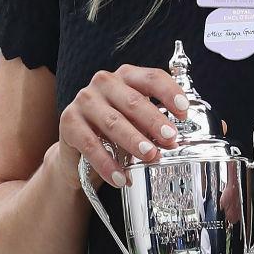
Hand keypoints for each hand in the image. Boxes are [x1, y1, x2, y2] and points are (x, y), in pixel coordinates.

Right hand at [59, 63, 190, 187]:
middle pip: (133, 100)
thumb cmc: (114, 131)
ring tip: (149, 156)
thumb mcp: (136, 121)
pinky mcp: (69, 122)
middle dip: (154, 121)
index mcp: (126, 77)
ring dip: (133, 140)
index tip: (184, 111)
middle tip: (169, 139)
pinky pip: (91, 144)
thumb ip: (153, 124)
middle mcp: (104, 83)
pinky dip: (108, 163)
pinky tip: (121, 177)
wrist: (78, 150)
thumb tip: (173, 140)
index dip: (170, 93)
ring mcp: (84, 100)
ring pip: (113, 121)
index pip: (152, 78)